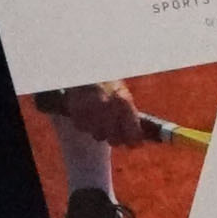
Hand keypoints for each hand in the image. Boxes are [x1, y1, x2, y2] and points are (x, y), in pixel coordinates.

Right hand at [44, 82, 160, 149]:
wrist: (85, 73)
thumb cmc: (107, 83)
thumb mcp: (123, 95)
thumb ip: (130, 116)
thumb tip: (139, 138)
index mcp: (123, 103)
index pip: (132, 133)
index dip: (134, 141)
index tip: (135, 144)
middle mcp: (108, 109)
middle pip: (114, 140)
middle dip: (116, 138)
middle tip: (115, 132)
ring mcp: (91, 112)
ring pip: (98, 136)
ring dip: (100, 130)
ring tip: (99, 118)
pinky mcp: (77, 114)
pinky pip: (84, 129)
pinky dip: (86, 124)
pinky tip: (88, 114)